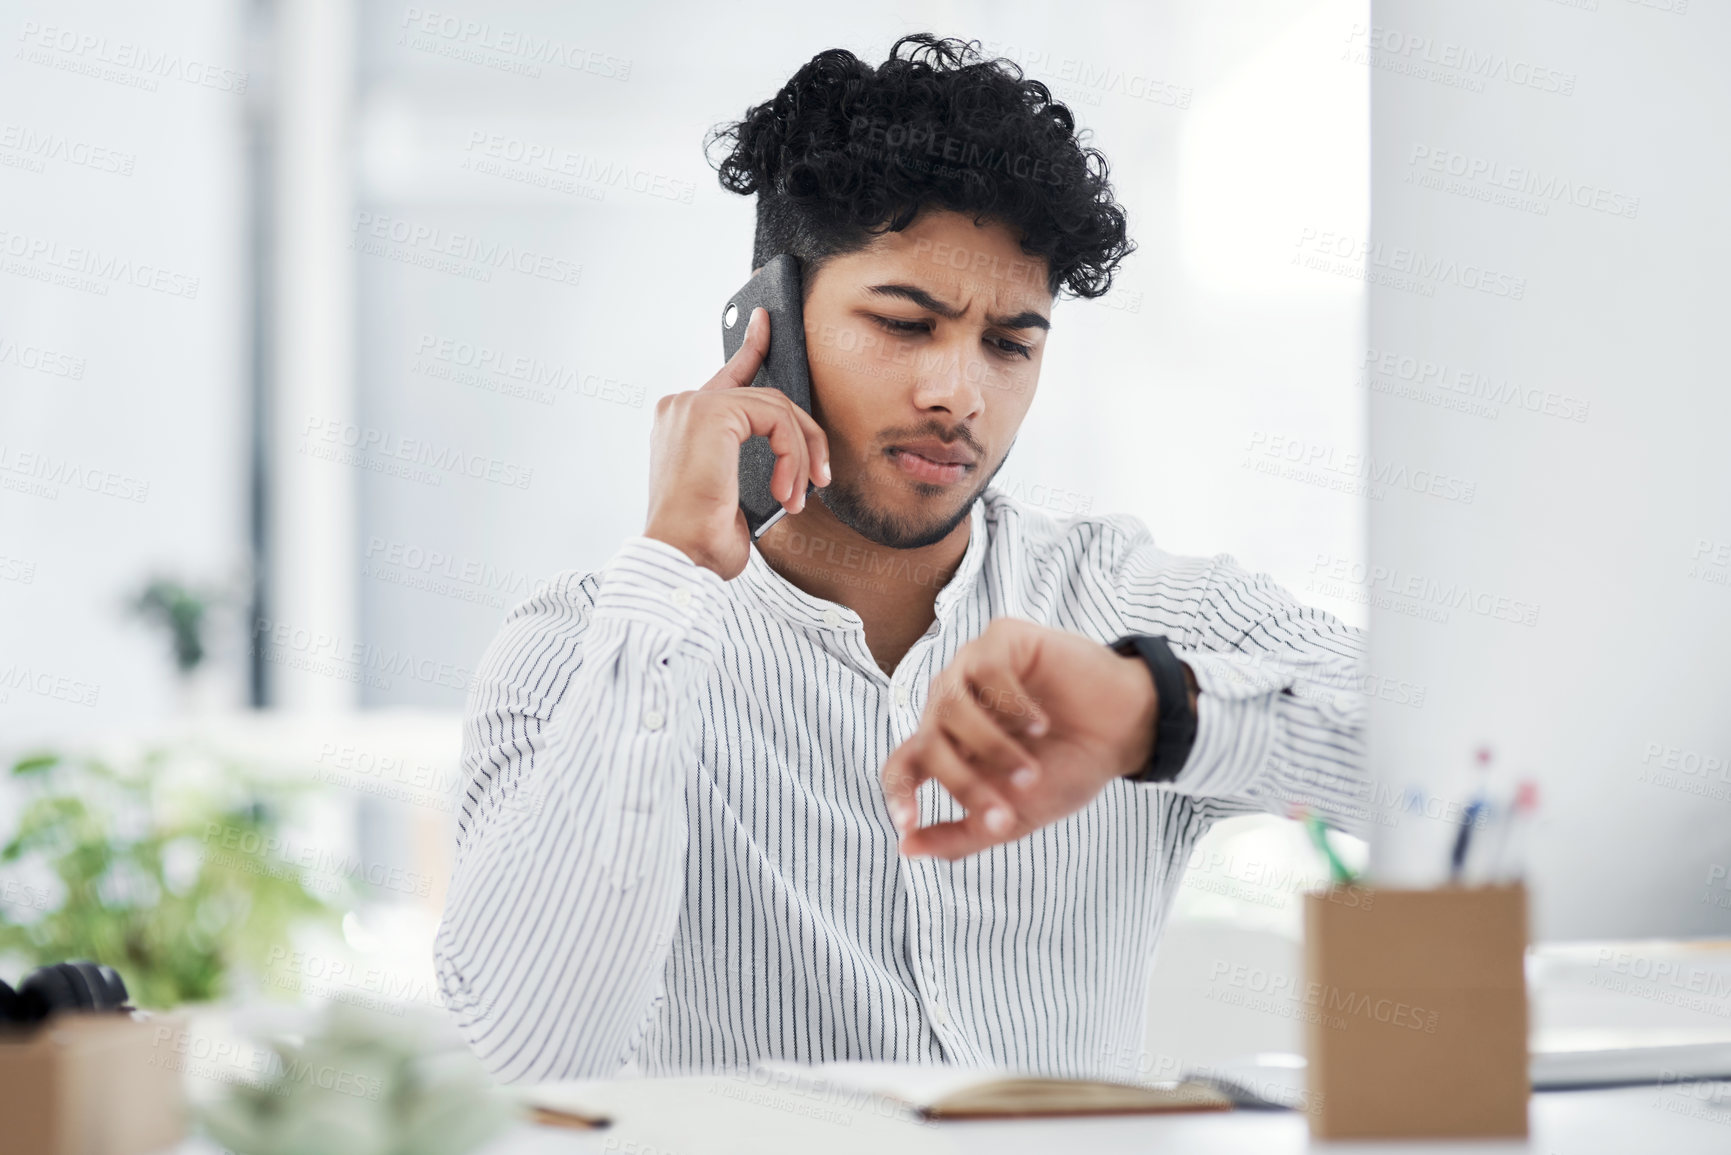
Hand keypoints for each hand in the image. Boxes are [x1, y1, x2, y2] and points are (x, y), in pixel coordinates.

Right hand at [644, 307, 830, 579]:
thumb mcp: (734, 496)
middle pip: (767, 397)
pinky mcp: (712, 412)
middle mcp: (682, 406)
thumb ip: (754, 464)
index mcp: (682, 422)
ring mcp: (693, 405)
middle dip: (804, 436)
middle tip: (819, 477)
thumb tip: (792, 462)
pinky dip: (793, 455)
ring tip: (796, 496)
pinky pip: (777, 419)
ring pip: (777, 408)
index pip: (727, 376)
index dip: (751, 347)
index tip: (766, 323)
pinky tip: (786, 490)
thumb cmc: (700, 541)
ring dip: (800, 454)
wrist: (680, 557)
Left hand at [880, 618, 1165, 860]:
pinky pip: (986, 670)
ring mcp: (972, 668)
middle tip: (1007, 813)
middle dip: (965, 784)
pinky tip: (1041, 724)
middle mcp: (950, 703)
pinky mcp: (1001, 639)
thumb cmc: (1069, 768)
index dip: (898, 794)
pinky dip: (1012, 705)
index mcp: (948, 744)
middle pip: (929, 742)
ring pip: (950, 706)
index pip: (901, 766)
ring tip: (1031, 771)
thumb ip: (963, 834)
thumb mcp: (1016, 815)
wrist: (1125, 731)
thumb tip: (906, 848)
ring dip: (992, 748)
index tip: (908, 824)